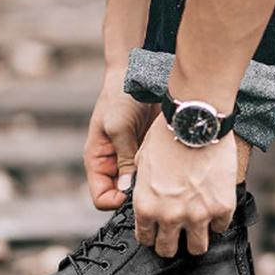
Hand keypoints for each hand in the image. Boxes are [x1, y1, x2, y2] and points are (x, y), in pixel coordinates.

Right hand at [84, 69, 158, 209]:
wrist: (142, 73)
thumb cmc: (122, 95)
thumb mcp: (119, 126)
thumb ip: (124, 159)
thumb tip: (127, 191)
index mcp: (99, 160)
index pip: (101, 197)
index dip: (115, 201)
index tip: (134, 196)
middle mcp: (115, 165)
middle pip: (123, 197)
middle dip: (138, 198)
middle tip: (156, 191)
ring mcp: (134, 160)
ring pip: (142, 189)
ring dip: (154, 188)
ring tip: (168, 180)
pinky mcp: (151, 154)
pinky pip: (158, 175)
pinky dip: (166, 176)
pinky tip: (175, 169)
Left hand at [133, 114, 237, 255]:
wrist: (196, 120)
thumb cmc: (167, 135)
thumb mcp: (143, 162)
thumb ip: (143, 188)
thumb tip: (147, 199)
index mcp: (146, 206)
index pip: (146, 239)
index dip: (153, 235)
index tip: (159, 230)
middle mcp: (170, 216)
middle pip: (169, 250)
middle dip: (172, 242)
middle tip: (179, 233)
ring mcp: (198, 215)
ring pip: (198, 248)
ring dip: (197, 238)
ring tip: (199, 226)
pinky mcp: (222, 208)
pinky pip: (221, 227)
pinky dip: (218, 220)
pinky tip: (215, 207)